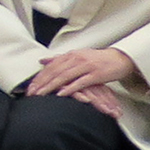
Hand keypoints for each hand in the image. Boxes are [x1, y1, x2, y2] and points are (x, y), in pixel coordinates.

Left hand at [23, 44, 143, 100]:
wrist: (120, 59)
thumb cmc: (98, 59)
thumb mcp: (77, 56)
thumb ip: (59, 59)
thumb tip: (42, 61)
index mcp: (71, 55)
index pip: (51, 66)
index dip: (39, 77)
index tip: (29, 87)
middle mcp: (76, 59)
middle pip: (55, 71)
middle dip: (41, 83)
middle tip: (31, 93)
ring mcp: (86, 66)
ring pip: (64, 76)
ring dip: (51, 86)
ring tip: (41, 95)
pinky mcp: (96, 74)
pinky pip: (80, 82)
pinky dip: (69, 88)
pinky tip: (60, 94)